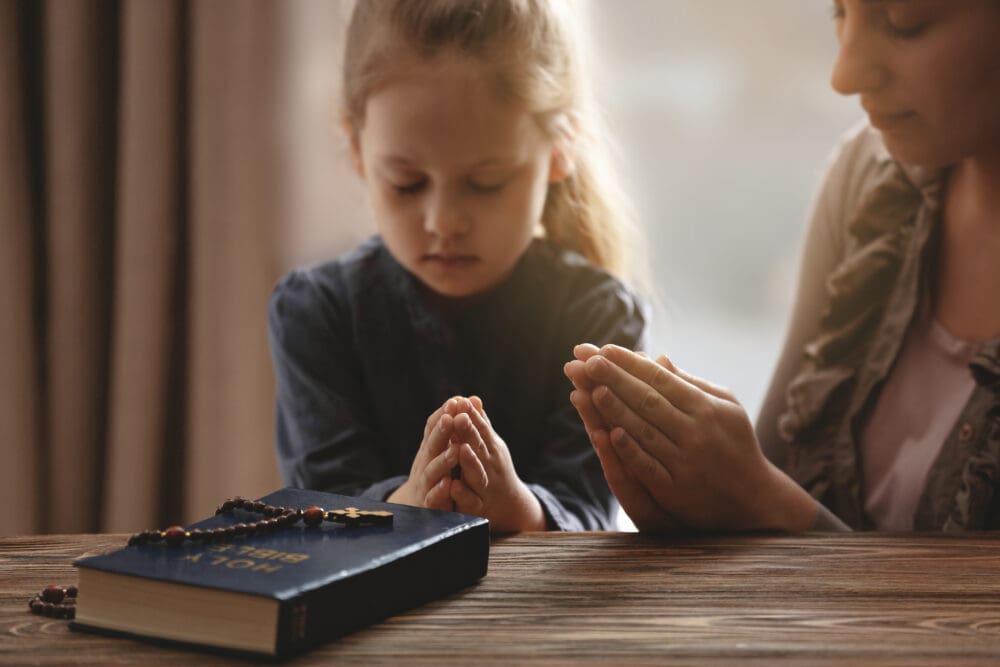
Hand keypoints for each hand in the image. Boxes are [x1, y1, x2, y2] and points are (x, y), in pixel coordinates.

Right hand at [387, 398, 461, 510]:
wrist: (417, 506)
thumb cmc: (433, 471)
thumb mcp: (439, 448)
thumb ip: (450, 427)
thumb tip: (466, 398)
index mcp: (430, 449)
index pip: (434, 429)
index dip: (444, 415)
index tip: (455, 401)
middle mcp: (425, 464)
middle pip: (432, 446)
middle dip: (441, 432)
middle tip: (450, 418)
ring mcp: (426, 484)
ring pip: (432, 471)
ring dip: (444, 460)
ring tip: (456, 449)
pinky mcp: (429, 505)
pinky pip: (434, 498)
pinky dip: (440, 491)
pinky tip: (449, 484)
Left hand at [446, 396, 545, 532]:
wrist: (509, 505)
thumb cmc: (494, 468)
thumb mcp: (490, 445)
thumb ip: (480, 425)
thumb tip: (473, 398)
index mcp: (492, 449)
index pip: (481, 429)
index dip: (472, 416)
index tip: (462, 401)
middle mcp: (491, 466)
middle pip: (479, 447)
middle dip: (470, 432)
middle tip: (460, 417)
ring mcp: (485, 486)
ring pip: (477, 473)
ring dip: (470, 461)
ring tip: (462, 449)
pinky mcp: (477, 506)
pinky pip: (470, 500)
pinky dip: (462, 494)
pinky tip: (454, 486)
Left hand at [576, 344, 816, 531]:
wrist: (756, 499)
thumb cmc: (736, 444)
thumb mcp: (725, 407)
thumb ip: (691, 384)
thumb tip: (657, 358)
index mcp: (706, 408)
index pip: (661, 379)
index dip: (631, 363)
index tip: (604, 349)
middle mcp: (696, 432)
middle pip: (647, 400)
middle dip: (614, 378)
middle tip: (586, 360)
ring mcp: (685, 462)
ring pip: (644, 430)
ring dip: (615, 409)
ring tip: (590, 388)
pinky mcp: (677, 491)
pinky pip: (649, 467)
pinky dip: (629, 450)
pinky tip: (609, 433)